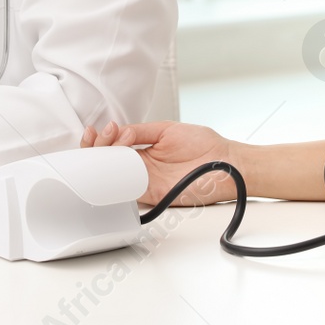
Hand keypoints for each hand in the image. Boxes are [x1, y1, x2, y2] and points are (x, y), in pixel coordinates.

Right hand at [80, 120, 241, 206]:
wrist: (227, 163)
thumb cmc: (205, 146)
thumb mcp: (167, 129)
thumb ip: (142, 131)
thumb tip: (120, 130)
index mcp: (144, 149)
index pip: (115, 146)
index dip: (104, 138)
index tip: (102, 129)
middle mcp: (142, 167)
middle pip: (108, 162)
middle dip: (97, 148)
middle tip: (102, 135)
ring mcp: (146, 181)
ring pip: (113, 177)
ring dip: (103, 162)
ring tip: (107, 144)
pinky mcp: (154, 195)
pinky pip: (128, 192)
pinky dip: (115, 183)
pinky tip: (111, 168)